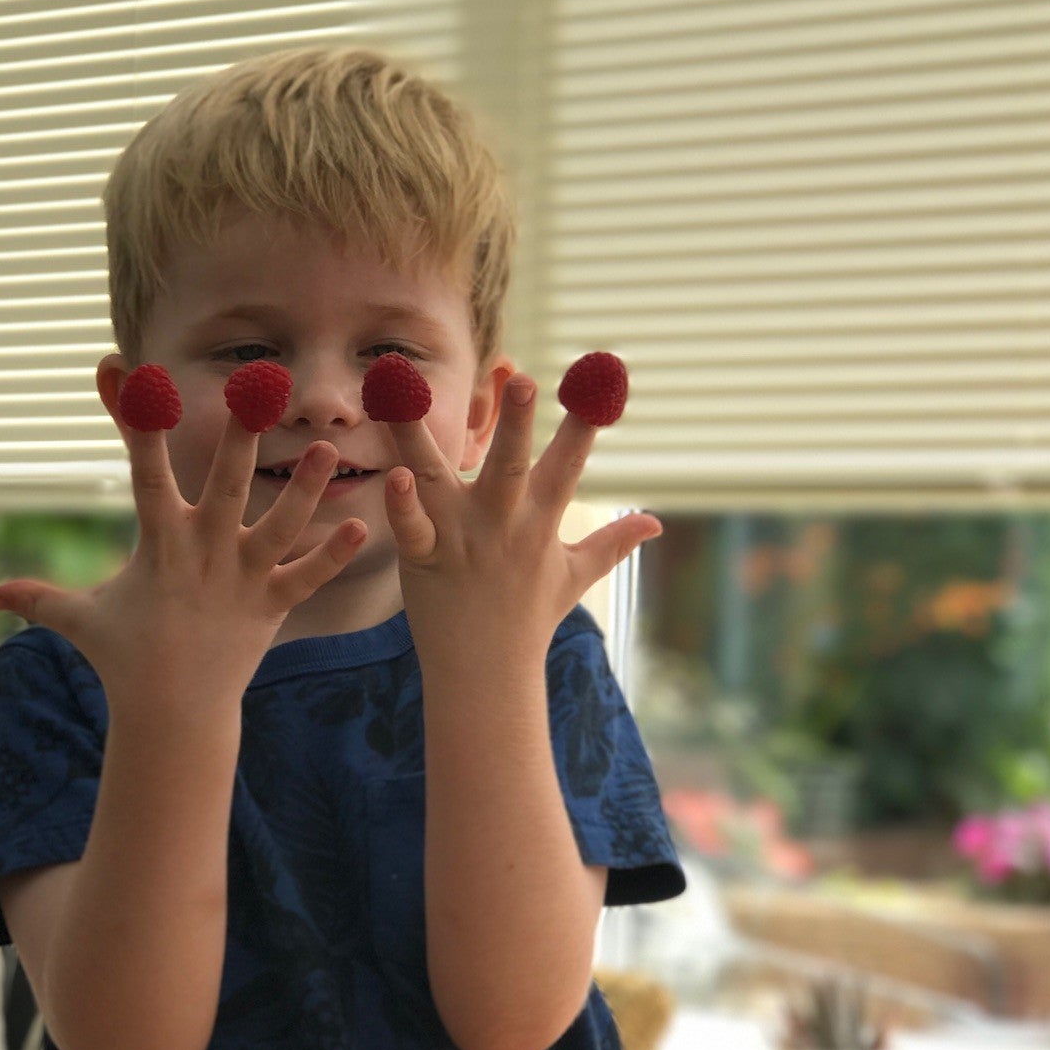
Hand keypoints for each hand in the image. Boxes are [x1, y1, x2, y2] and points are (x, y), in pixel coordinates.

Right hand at [0, 384, 367, 706]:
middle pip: (228, 484)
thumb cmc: (124, 659)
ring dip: (307, 489)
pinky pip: (309, 577)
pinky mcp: (273, 606)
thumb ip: (39, 600)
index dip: (137, 422)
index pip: (146, 473)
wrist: (172, 714)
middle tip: (259, 388)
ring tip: (329, 450)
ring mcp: (243, 579)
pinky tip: (362, 526)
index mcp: (160, 545)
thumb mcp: (80, 622)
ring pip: (282, 524)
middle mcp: (206, 552)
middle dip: (242, 435)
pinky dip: (334, 556)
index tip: (131, 373)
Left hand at [381, 374, 660, 668]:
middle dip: (516, 424)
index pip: (569, 462)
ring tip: (401, 390)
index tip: (606, 373)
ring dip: (419, 436)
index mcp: (540, 521)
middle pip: (510, 467)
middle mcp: (502, 524)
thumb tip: (654, 522)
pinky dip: (402, 506)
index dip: (586, 418)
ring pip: (438, 479)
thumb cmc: (528, 620)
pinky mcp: (424, 560)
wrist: (488, 676)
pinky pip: (411, 529)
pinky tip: (395, 475)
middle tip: (522, 378)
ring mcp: (460, 541)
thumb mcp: (575, 576)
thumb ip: (612, 542)